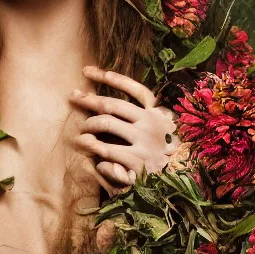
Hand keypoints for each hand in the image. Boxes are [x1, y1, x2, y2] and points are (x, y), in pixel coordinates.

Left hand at [68, 65, 180, 188]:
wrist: (181, 182)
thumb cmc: (164, 153)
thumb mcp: (160, 129)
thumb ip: (142, 115)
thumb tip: (121, 104)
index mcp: (157, 114)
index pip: (135, 89)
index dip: (111, 78)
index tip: (87, 71)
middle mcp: (151, 124)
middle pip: (113, 105)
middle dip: (89, 99)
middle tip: (73, 97)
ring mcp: (145, 143)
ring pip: (107, 124)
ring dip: (88, 127)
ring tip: (80, 134)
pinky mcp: (139, 164)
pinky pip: (108, 153)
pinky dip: (99, 155)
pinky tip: (98, 161)